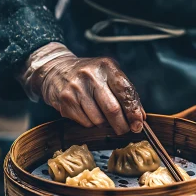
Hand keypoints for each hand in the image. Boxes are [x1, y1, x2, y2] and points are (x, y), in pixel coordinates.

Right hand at [19, 43, 144, 134]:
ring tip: (101, 115)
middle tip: (125, 130)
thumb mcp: (109, 75)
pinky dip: (91, 123)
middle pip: (112, 109)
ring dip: (105, 124)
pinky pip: (86, 123)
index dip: (133, 111)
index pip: (125, 91)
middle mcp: (91, 75)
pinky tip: (87, 112)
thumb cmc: (89, 75)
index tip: (138, 123)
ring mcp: (76, 88)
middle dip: (122, 125)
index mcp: (106, 66)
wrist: (55, 69)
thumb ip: (125, 93)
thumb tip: (140, 117)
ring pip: (99, 120)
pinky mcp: (65, 101)